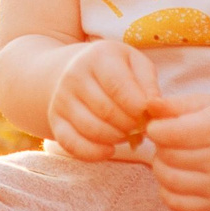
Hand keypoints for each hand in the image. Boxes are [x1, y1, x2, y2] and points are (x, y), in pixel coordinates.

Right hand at [46, 40, 159, 160]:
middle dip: (130, 125)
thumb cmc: (116, 70)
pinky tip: (109, 149)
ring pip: (91, 129)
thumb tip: (154, 107)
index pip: (118, 86)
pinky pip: (72, 144)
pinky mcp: (55, 120)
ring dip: (116, 138)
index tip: (147, 113)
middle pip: (106, 111)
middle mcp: (74, 75)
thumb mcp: (136, 64)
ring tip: (126, 133)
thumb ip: (149, 84)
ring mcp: (62, 99)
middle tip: (139, 126)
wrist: (77, 71)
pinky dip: (94, 153)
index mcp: (98, 57)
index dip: (137, 106)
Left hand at [141, 95, 209, 210]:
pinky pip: (175, 203)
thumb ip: (172, 104)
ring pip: (169, 179)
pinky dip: (166, 190)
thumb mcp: (200, 103)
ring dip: (160, 167)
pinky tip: (175, 175)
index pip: (175, 133)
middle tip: (167, 141)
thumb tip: (150, 104)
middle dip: (160, 147)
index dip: (155, 129)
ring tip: (170, 157)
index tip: (155, 127)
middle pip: (169, 156)